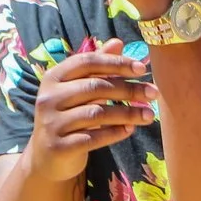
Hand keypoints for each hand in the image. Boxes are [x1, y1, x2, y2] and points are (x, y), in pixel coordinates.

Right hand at [27, 50, 157, 182]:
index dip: (116, 63)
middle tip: (154, 93)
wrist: (47, 157)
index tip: (142, 68)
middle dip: (129, 89)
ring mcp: (52, 123)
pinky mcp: (60, 147)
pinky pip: (94, 137)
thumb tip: (118, 42)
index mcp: (53, 78)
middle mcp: (48, 98)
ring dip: (128, 113)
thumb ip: (96, 66)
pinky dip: (115, 132)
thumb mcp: (78, 89)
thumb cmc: (68, 116)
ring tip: (149, 115)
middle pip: (95, 87)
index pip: (87, 62)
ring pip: (97, 113)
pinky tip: (130, 129)